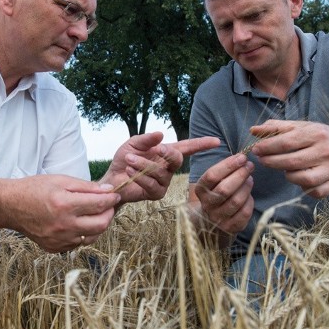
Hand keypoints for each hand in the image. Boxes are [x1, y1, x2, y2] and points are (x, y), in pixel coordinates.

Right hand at [10, 175, 120, 252]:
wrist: (10, 206)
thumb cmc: (35, 189)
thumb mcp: (61, 180)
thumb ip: (86, 187)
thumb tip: (108, 191)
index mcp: (65, 205)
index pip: (99, 205)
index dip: (111, 199)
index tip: (115, 195)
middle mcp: (63, 225)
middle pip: (100, 225)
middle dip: (109, 214)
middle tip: (108, 206)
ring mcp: (59, 239)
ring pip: (91, 237)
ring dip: (97, 226)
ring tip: (93, 214)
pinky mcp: (54, 248)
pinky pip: (77, 244)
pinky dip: (82, 234)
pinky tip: (77, 223)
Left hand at [102, 132, 219, 202]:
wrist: (111, 179)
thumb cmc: (124, 160)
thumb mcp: (133, 144)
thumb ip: (146, 139)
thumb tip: (161, 134)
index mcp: (166, 153)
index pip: (188, 147)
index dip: (202, 144)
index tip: (216, 141)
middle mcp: (168, 168)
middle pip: (178, 159)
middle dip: (168, 153)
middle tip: (157, 148)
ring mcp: (164, 182)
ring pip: (161, 172)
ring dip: (144, 164)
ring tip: (129, 160)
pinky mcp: (156, 193)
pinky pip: (152, 185)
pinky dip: (140, 176)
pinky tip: (130, 170)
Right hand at [191, 153, 254, 233]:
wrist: (211, 220)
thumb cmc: (216, 193)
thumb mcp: (214, 182)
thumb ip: (224, 170)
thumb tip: (242, 158)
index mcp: (200, 190)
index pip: (212, 176)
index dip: (228, 165)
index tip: (241, 157)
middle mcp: (207, 205)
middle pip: (225, 189)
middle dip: (240, 175)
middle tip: (249, 166)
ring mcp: (218, 218)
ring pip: (236, 201)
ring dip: (246, 187)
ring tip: (250, 179)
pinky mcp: (230, 228)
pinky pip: (244, 213)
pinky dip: (250, 201)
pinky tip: (249, 195)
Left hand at [249, 119, 328, 198]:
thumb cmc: (318, 136)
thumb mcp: (299, 126)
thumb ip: (276, 127)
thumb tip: (253, 130)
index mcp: (316, 134)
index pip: (286, 142)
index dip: (267, 147)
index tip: (255, 149)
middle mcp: (326, 151)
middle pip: (292, 162)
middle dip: (272, 162)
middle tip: (261, 160)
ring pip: (303, 179)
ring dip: (288, 175)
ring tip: (284, 168)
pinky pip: (315, 192)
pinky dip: (304, 189)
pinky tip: (299, 179)